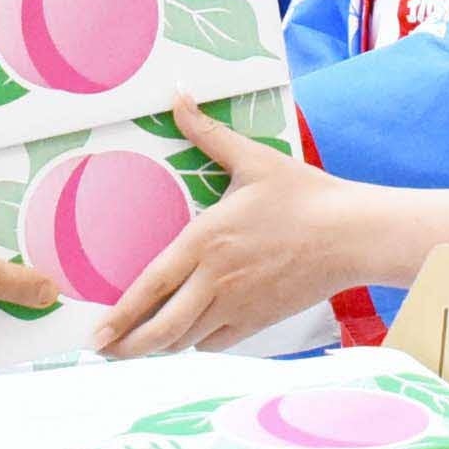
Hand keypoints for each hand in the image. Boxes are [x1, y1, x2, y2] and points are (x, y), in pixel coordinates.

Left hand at [95, 96, 446, 357]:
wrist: (353, 235)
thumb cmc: (305, 196)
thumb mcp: (253, 159)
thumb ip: (208, 133)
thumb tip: (178, 96)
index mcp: (206, 240)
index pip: (150, 286)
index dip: (120, 315)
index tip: (95, 335)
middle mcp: (216, 280)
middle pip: (162, 328)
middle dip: (128, 345)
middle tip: (105, 351)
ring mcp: (239, 304)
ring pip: (187, 340)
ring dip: (159, 347)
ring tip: (136, 348)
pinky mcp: (261, 320)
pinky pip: (217, 343)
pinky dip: (196, 344)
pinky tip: (186, 339)